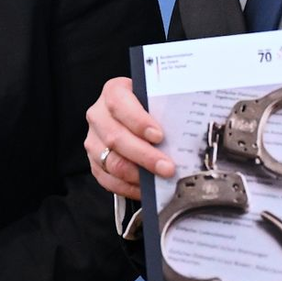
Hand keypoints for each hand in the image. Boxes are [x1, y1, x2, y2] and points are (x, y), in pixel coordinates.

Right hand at [84, 76, 172, 199]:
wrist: (136, 118)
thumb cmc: (151, 108)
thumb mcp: (158, 98)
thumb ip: (168, 106)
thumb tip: (188, 123)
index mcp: (114, 92)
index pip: (119, 103)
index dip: (138, 120)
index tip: (158, 136)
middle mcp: (99, 115)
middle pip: (115, 137)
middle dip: (144, 156)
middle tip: (167, 167)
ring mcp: (94, 140)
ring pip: (111, 161)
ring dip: (137, 175)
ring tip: (159, 180)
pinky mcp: (94, 162)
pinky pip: (107, 179)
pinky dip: (128, 187)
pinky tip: (146, 188)